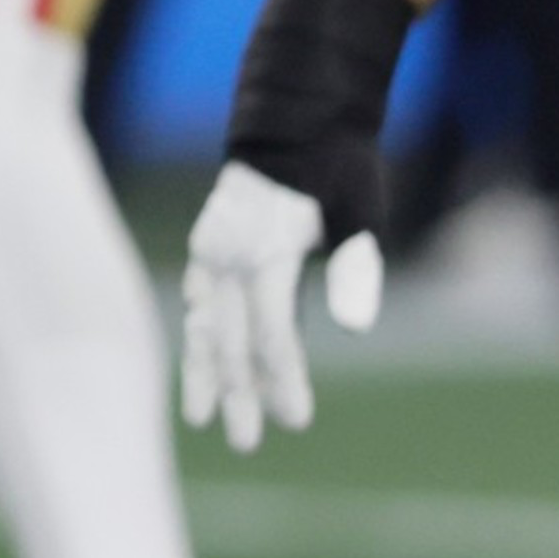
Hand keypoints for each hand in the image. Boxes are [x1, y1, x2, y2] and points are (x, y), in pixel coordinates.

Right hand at [179, 158, 383, 453]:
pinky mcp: (206, 247)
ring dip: (205, 373)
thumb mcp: (360, 209)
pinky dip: (198, 338)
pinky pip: (198, 304)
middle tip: (246, 443)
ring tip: (202, 419)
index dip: (283, 381)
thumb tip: (355, 329)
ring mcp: (209, 251)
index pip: (271, 334)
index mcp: (266, 252)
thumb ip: (357, 269)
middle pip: (228, 340)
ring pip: (203, 324)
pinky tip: (199, 364)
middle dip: (237, 394)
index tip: (296, 422)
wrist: (291, 114)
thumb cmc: (335, 163)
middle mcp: (227, 255)